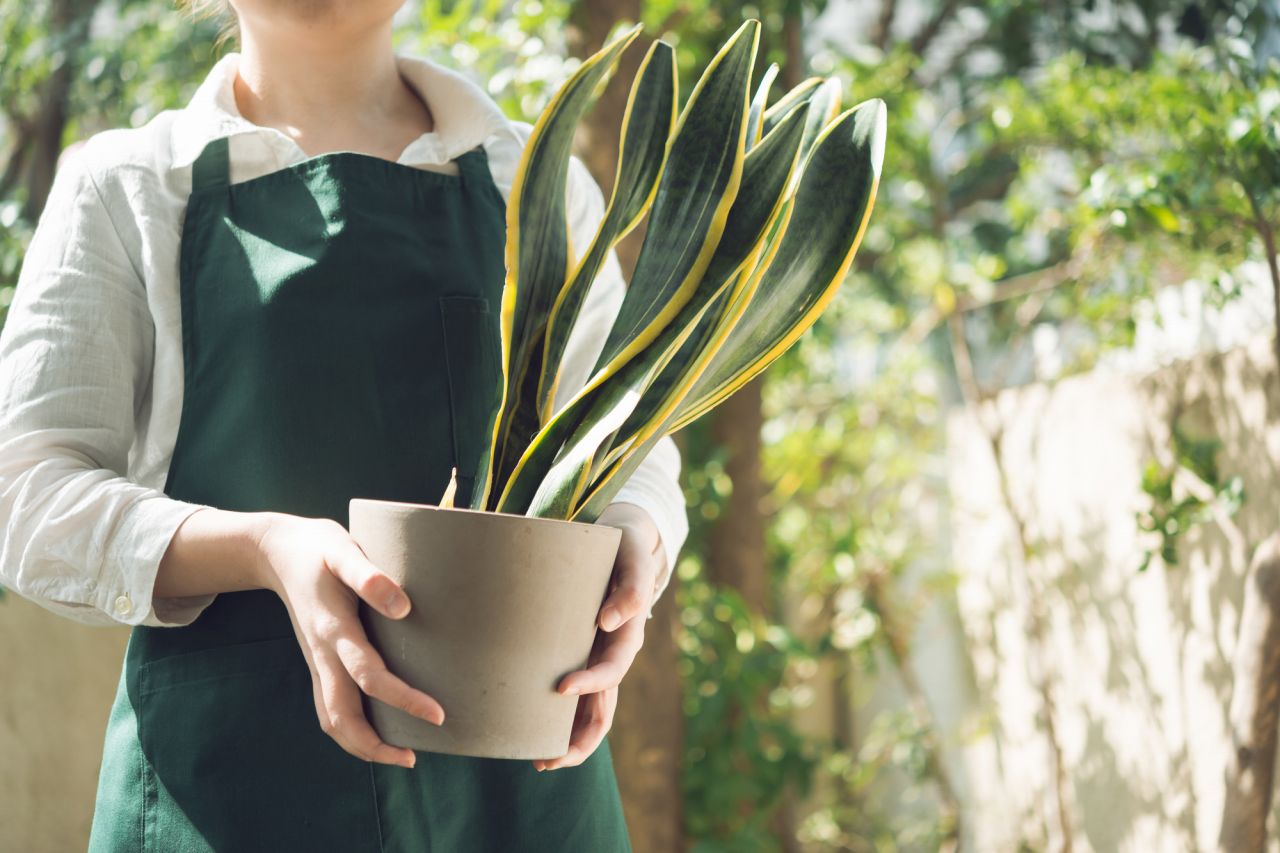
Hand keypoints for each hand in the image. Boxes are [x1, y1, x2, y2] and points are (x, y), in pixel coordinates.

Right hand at [253, 513, 445, 768]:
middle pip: (341, 716)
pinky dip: (350, 731)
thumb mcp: (342, 551)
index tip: (437, 714)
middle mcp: (322, 653)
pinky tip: (377, 732)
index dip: (403, 698)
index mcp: (333, 629)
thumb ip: (369, 576)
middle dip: (376, 745)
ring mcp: (317, 661)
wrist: (277, 550)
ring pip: (331, 720)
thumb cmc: (319, 549)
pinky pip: (329, 708)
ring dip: (362, 745)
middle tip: (415, 757)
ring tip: (401, 756)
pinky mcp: (317, 662)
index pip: (369, 676)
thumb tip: (403, 607)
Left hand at [532, 502, 664, 771]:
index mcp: (625, 635)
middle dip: (579, 739)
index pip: (612, 670)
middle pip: (603, 709)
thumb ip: (631, 585)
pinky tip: (529, 729)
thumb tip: (610, 619)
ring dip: (568, 740)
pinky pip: (569, 695)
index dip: (591, 683)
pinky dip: (555, 718)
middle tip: (549, 760)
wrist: (619, 538)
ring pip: (587, 712)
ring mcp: (593, 658)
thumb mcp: (633, 557)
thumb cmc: (623, 547)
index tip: (563, 688)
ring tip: (540, 762)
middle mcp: (609, 654)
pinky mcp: (574, 653)